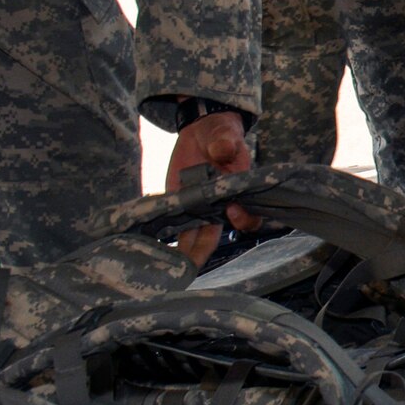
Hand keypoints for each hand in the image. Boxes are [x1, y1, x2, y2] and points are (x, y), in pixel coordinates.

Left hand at [164, 111, 255, 264]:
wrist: (202, 134)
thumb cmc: (221, 135)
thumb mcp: (225, 134)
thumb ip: (225, 141)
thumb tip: (223, 149)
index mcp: (239, 193)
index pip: (248, 216)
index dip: (243, 219)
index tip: (232, 210)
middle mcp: (221, 208)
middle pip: (217, 235)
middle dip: (203, 251)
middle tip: (189, 263)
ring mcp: (200, 212)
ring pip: (196, 239)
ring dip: (185, 255)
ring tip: (170, 270)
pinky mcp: (182, 209)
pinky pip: (179, 231)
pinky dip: (170, 244)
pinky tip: (155, 254)